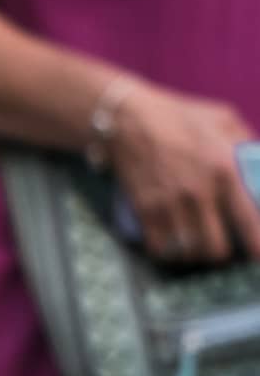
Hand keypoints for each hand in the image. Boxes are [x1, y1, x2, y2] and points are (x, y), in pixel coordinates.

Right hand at [110, 84, 259, 264]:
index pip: (248, 221)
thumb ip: (245, 144)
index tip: (257, 258)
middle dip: (220, 253)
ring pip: (188, 252)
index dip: (256, 247)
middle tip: (220, 246)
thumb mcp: (223, 119)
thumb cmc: (181, 116)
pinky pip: (161, 249)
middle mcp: (199, 193)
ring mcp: (170, 205)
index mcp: (225, 169)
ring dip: (194, 252)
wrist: (129, 120)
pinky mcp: (146, 212)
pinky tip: (172, 240)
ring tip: (195, 242)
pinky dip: (168, 250)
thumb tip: (259, 168)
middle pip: (215, 249)